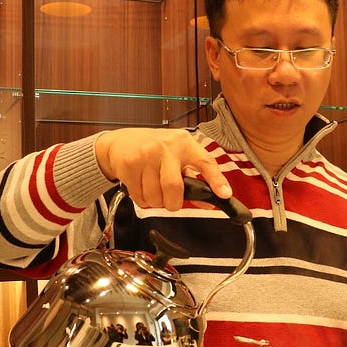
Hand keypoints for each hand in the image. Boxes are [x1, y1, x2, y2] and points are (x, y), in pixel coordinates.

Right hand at [94, 128, 231, 210]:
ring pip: (155, 196)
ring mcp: (146, 154)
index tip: (224, 194)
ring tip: (154, 191)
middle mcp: (166, 146)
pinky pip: (139, 196)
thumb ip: (194, 179)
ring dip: (156, 203)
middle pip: (174, 188)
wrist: (121, 142)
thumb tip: (209, 201)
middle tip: (171, 202)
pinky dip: (143, 201)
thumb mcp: (177, 157)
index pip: (205, 162)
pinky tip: (142, 188)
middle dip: (173, 204)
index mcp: (185, 143)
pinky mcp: (129, 164)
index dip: (216, 180)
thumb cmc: (154, 149)